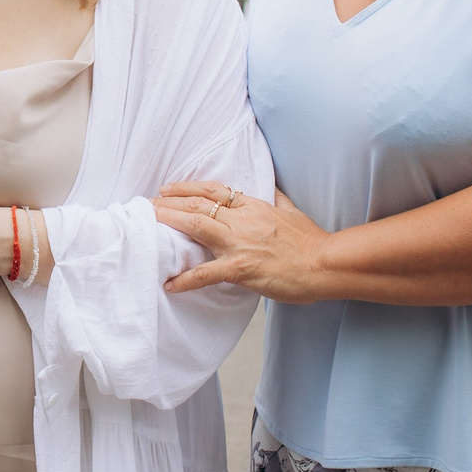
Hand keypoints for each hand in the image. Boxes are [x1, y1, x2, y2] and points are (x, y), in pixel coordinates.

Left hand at [155, 182, 331, 302]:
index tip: (167, 189)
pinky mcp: (241, 268)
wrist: (325, 265)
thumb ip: (277, 199)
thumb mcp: (293, 211)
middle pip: (197, 204)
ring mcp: (240, 243)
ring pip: (196, 226)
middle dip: (168, 202)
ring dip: (169, 223)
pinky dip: (185, 279)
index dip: (186, 187)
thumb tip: (271, 189)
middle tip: (145, 204)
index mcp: (254, 206)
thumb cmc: (312, 241)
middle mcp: (243, 220)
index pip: (213, 190)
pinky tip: (169, 284)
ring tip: (147, 225)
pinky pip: (206, 273)